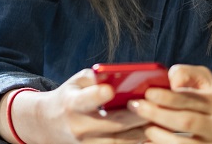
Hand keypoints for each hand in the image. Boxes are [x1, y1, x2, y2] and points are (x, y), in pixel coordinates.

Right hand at [0, 69, 149, 143]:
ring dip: (143, 132)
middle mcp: (80, 127)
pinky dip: (137, 141)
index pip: (85, 100)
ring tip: (162, 121)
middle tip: (158, 106)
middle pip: (113, 124)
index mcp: (72, 104)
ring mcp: (88, 143)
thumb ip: (96, 76)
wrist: (49, 124)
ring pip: (121, 142)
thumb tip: (119, 74)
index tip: (110, 90)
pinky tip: (152, 133)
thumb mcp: (76, 82)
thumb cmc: (69, 97)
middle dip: (137, 116)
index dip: (97, 95)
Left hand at [127, 64, 211, 143]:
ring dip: (161, 137)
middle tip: (135, 107)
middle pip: (186, 122)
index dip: (166, 96)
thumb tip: (168, 80)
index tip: (147, 93)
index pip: (190, 99)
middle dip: (158, 114)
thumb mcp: (209, 80)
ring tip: (145, 128)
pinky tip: (152, 142)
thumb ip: (187, 74)